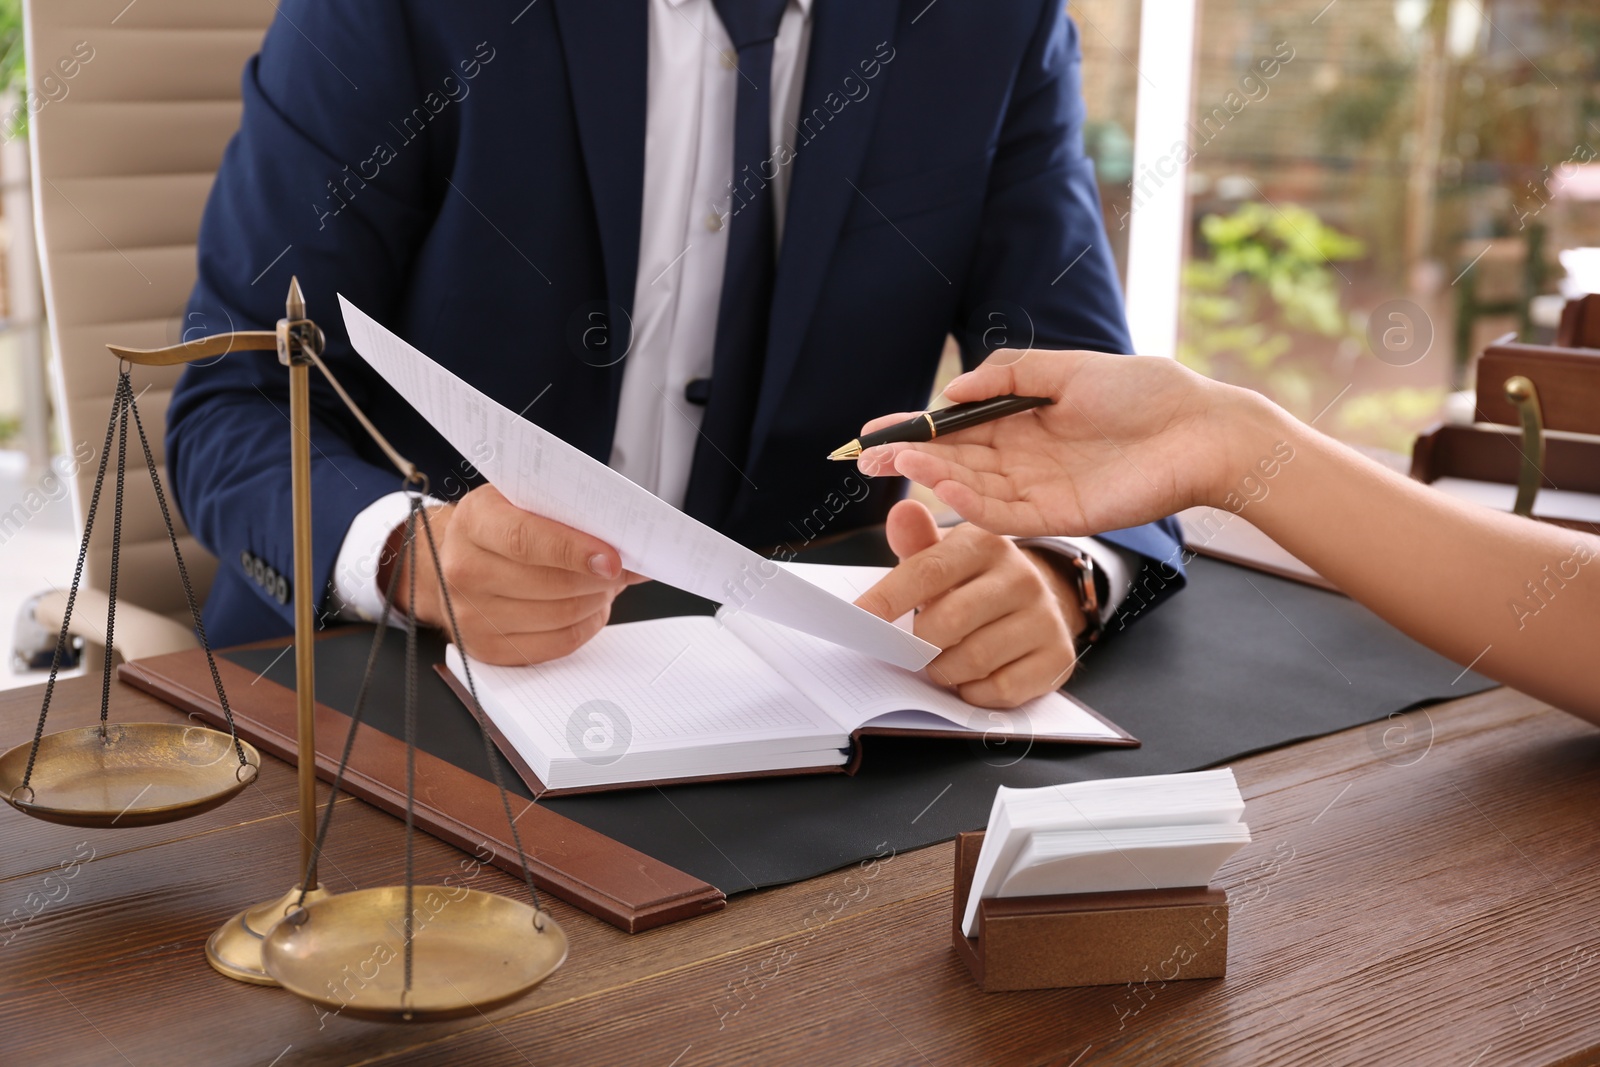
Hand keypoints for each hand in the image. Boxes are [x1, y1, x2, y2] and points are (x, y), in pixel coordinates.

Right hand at [381, 484, 641, 664]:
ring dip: (596, 600)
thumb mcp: (522, 500)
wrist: (452, 559)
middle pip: (549, 584)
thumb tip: (627, 539)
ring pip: (558, 616)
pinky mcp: (486, 648)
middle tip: (622, 568)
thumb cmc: (499, 525)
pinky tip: (591, 607)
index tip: (612, 559)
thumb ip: (566, 513)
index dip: (574, 551)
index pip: (526, 540)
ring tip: (605, 584)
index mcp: (473, 521)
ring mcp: (471, 614)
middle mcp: (464, 569)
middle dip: (598, 578)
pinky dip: (586, 625)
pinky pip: (555, 644)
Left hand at [853, 499, 1080, 707]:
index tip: (857, 620)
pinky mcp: (1057, 656)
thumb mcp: (946, 558)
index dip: (888, 599)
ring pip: (973, 660)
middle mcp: (1021, 577)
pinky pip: (1000, 689)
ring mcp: (1044, 617)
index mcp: (986, 545)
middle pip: (948, 622)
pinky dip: (974, 692)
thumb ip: (917, 544)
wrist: (1037, 606)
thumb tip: (902, 512)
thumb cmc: (975, 584)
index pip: (928, 572)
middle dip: (918, 645)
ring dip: (945, 671)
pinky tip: (973, 677)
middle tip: (911, 650)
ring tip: (943, 661)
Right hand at [856, 349, 1250, 537]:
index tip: (874, 430)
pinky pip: (1004, 513)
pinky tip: (943, 486)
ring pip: (971, 488)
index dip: (914, 430)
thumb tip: (952, 393)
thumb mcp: (1068, 369)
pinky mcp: (1058, 515)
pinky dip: (970, 503)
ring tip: (900, 462)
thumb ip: (1009, 376)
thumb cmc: (1144, 391)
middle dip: (909, 458)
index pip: (956, 431)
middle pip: (953, 463)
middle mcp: (1023, 459)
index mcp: (1023, 422)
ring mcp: (1038, 490)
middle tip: (865, 456)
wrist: (1200, 429)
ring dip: (933, 477)